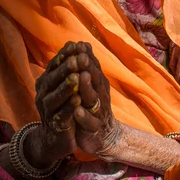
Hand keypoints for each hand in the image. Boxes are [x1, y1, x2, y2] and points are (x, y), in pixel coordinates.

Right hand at [25, 42, 79, 167]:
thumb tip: (76, 43)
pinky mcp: (56, 125)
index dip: (64, 56)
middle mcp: (43, 94)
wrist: (55, 139)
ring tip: (77, 77)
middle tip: (76, 58)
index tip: (74, 44)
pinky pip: (63, 115)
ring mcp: (48, 110)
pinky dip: (69, 107)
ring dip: (66, 87)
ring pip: (56, 97)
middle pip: (53, 79)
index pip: (54, 65)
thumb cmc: (62, 106)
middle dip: (65, 68)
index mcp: (46, 82)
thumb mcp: (64, 85)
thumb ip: (69, 67)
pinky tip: (78, 100)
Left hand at [72, 42, 121, 157]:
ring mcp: (97, 111)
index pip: (92, 67)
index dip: (85, 56)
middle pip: (94, 79)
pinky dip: (83, 116)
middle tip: (81, 55)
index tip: (78, 43)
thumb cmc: (93, 106)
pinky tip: (76, 111)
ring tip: (81, 77)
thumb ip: (88, 66)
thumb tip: (83, 43)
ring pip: (92, 98)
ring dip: (87, 87)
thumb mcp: (91, 85)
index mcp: (97, 84)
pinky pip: (89, 122)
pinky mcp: (93, 128)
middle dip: (87, 67)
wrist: (103, 136)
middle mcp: (99, 95)